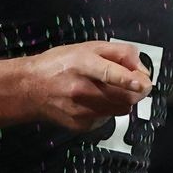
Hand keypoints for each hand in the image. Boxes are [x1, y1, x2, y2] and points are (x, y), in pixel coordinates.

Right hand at [19, 41, 152, 132]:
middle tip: (138, 84)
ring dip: (124, 100)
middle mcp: (80, 89)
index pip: (108, 73)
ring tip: (110, 89)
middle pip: (122, 97)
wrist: (30, 89)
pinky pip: (108, 118)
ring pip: (120, 109)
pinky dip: (109, 110)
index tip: (141, 83)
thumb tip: (141, 68)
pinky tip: (95, 100)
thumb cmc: (59, 64)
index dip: (128, 79)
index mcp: (81, 64)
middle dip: (138, 91)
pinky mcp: (80, 125)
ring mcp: (80, 110)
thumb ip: (119, 53)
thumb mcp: (88, 47)